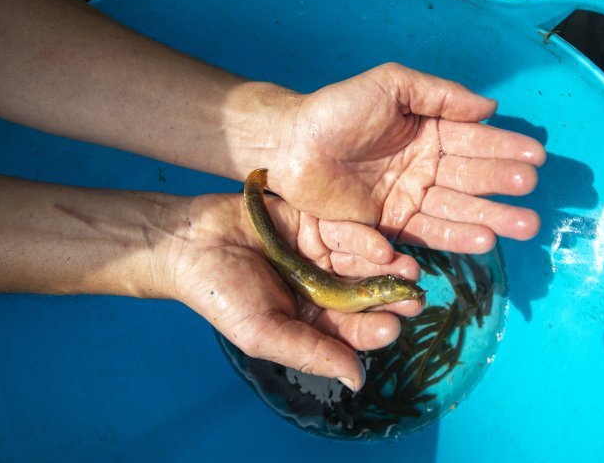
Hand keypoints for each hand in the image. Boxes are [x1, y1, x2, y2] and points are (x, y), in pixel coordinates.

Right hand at [172, 193, 423, 391]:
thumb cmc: (221, 294)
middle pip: (364, 295)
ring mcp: (320, 254)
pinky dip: (364, 239)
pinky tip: (381, 247)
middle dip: (389, 297)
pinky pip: (346, 231)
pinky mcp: (316, 222)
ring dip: (386, 268)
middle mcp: (322, 287)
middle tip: (414, 299)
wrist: (189, 243)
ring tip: (409, 270)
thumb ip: (310, 353)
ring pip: (362, 262)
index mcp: (311, 320)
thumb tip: (357, 381)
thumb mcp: (263, 333)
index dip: (372, 330)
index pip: (350, 330)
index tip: (391, 329)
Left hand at [267, 63, 544, 255]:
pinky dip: (455, 237)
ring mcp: (408, 198)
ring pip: (456, 210)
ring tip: (522, 227)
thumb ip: (440, 94)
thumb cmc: (338, 109)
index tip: (537, 158)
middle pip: (471, 180)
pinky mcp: (389, 225)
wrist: (290, 145)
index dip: (505, 149)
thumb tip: (491, 108)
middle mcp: (424, 167)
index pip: (473, 142)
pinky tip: (482, 240)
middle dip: (504, 188)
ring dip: (490, 218)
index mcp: (428, 132)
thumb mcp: (391, 85)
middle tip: (532, 198)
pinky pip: (426, 233)